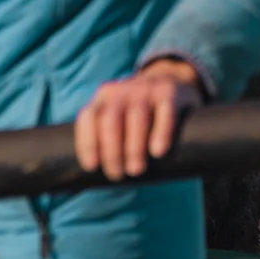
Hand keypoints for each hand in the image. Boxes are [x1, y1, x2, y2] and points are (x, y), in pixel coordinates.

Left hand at [75, 59, 205, 181]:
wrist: (172, 81)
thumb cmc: (138, 113)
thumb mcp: (118, 115)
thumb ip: (105, 136)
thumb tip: (92, 177)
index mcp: (103, 98)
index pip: (88, 117)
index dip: (87, 142)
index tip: (92, 167)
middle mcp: (122, 91)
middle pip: (111, 120)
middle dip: (111, 151)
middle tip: (117, 174)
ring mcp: (146, 89)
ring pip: (136, 117)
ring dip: (133, 147)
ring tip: (135, 170)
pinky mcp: (170, 93)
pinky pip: (165, 112)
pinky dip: (161, 133)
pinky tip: (157, 151)